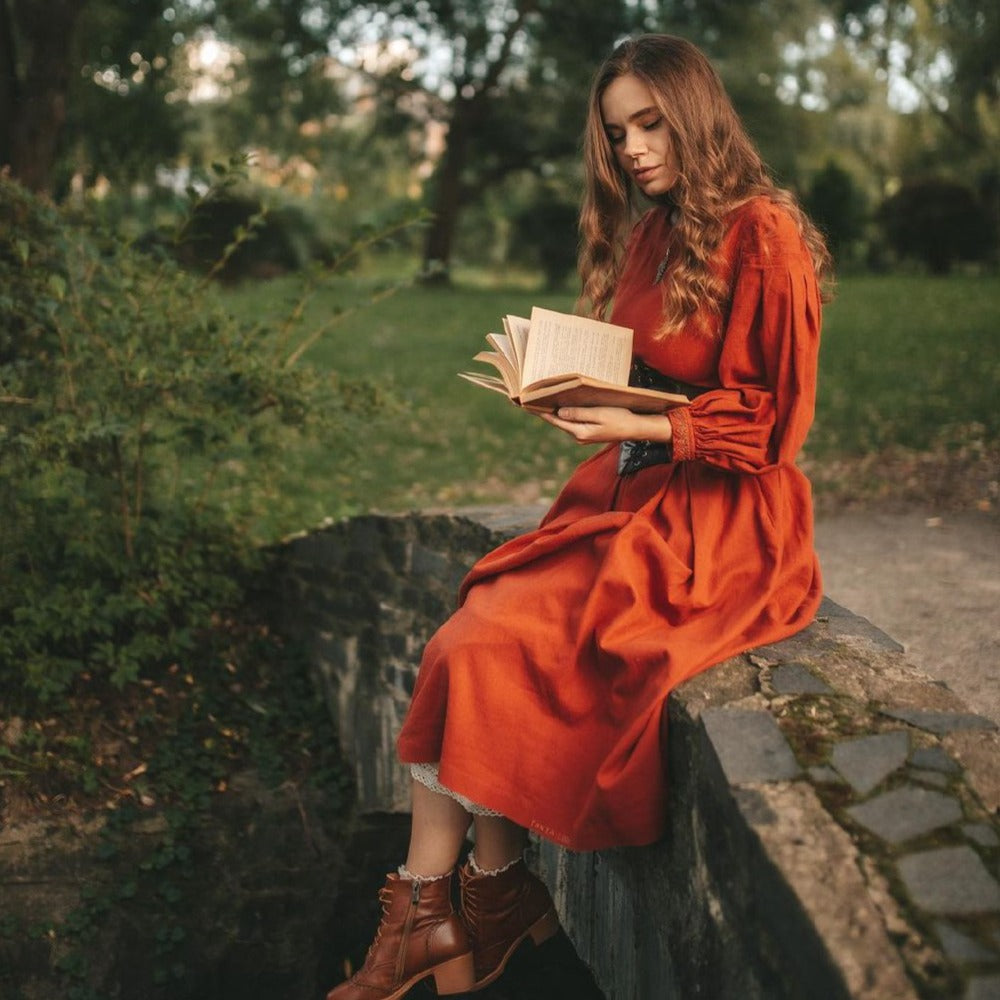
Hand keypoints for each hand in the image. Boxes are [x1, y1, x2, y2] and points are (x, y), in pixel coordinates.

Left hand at [537, 406, 673, 444]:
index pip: (556, 421)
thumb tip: (559, 412)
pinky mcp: (589, 432)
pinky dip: (568, 413)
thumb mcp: (599, 414)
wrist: (635, 429)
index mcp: (580, 432)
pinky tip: (565, 405)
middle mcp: (579, 436)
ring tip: (546, 399)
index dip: (542, 413)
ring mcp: (584, 435)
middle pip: (559, 421)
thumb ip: (579, 414)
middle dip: (548, 410)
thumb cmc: (620, 419)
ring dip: (558, 411)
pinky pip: (574, 421)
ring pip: (566, 421)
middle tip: (535, 399)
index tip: (530, 405)